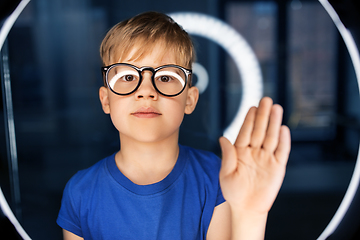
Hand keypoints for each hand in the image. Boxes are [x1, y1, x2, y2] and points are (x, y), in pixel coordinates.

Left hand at [219, 97, 290, 213]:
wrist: (246, 208)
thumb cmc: (233, 192)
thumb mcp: (226, 173)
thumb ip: (227, 155)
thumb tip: (222, 138)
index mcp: (240, 152)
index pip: (246, 132)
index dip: (249, 119)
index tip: (252, 107)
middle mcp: (254, 152)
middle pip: (260, 130)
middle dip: (263, 115)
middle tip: (266, 99)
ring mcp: (267, 158)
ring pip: (271, 137)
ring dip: (274, 123)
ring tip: (276, 108)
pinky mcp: (277, 167)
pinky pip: (281, 152)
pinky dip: (283, 141)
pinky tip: (283, 129)